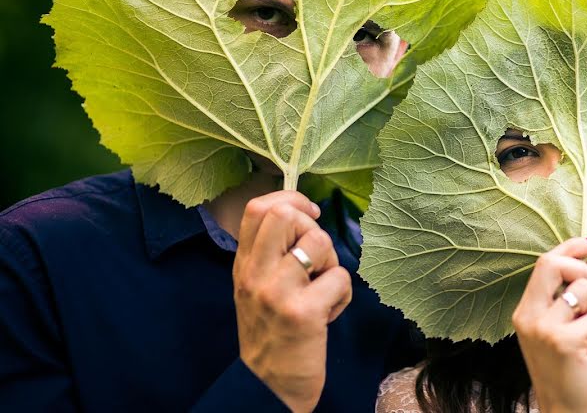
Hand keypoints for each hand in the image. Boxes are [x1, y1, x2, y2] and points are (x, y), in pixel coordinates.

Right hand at [232, 191, 352, 411]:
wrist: (268, 387)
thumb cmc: (272, 332)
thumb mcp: (257, 286)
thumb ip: (272, 252)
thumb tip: (305, 214)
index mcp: (244, 264)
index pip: (258, 208)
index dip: (291, 199)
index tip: (309, 213)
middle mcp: (254, 273)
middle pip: (285, 215)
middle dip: (312, 228)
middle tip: (316, 257)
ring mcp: (276, 292)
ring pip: (319, 242)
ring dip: (332, 263)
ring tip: (322, 289)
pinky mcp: (302, 313)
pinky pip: (340, 278)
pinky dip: (343, 295)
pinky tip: (328, 314)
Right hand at [512, 237, 586, 412]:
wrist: (564, 408)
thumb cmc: (568, 367)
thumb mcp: (566, 326)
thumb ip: (571, 294)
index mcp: (525, 309)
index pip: (544, 262)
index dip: (570, 248)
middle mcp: (528, 315)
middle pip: (554, 264)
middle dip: (582, 271)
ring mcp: (543, 328)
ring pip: (585, 291)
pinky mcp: (563, 341)